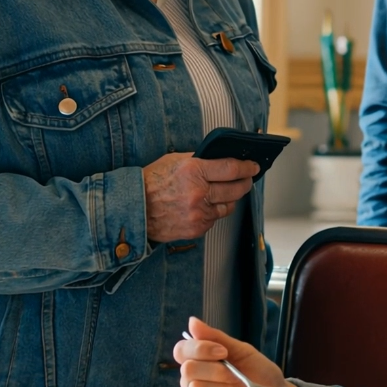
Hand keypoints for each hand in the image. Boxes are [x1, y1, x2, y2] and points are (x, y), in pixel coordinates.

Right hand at [142, 154, 258, 241]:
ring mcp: (198, 213)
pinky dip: (214, 211)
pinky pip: (214, 219)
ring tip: (227, 192)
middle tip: (248, 179)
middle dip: (245, 183)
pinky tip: (206, 205)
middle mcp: (198, 193)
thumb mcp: (174, 160)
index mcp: (193, 171)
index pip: (231, 169)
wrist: (133, 209)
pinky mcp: (196, 228)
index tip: (253, 166)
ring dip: (230, 198)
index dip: (247, 167)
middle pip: (235, 189)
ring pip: (228, 206)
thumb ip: (199, 159)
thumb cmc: (152, 182)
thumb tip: (221, 159)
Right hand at [174, 317, 306, 386]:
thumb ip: (216, 337)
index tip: (223, 352)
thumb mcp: (240, 350)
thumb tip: (192, 322)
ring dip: (225, 386)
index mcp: (199, 360)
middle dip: (217, 370)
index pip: (181, 350)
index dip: (199, 349)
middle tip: (236, 374)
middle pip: (188, 370)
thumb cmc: (258, 371)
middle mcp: (192, 380)